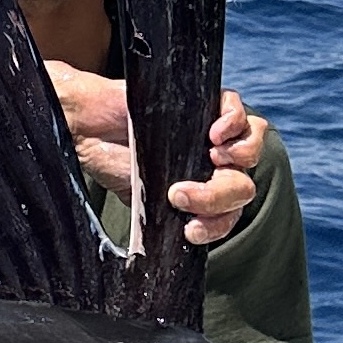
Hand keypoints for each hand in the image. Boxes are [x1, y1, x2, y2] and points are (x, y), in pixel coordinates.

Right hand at [43, 63, 267, 244]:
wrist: (90, 128)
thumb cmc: (112, 164)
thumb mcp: (142, 202)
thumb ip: (167, 218)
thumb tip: (183, 238)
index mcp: (201, 191)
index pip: (229, 215)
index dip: (217, 226)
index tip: (188, 230)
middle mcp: (213, 165)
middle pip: (242, 186)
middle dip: (215, 197)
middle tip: (177, 194)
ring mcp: (212, 135)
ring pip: (252, 149)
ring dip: (238, 159)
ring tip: (208, 157)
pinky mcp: (206, 104)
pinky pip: (239, 110)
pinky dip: (235, 122)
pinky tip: (214, 134)